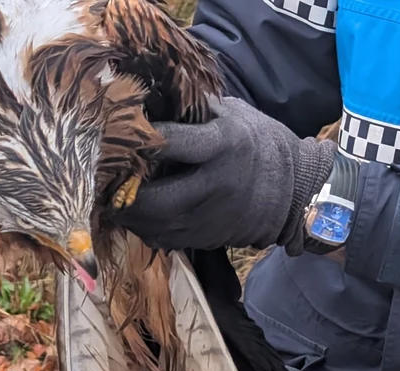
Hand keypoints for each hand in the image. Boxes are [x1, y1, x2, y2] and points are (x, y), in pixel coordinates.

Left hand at [112, 97, 336, 253]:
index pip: (166, 142)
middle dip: (120, 192)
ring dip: (127, 214)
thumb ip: (193, 112)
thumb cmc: (261, 143)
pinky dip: (145, 228)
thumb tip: (147, 101)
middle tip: (102, 178)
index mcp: (223, 145)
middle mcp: (217, 185)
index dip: (134, 138)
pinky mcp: (210, 239)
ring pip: (154, 226)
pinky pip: (165, 240)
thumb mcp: (233, 114)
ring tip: (113, 197)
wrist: (297, 190)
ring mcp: (214, 218)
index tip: (112, 131)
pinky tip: (138, 213)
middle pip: (152, 199)